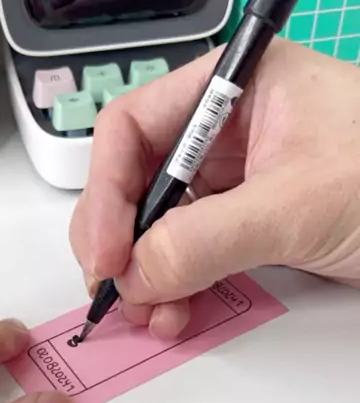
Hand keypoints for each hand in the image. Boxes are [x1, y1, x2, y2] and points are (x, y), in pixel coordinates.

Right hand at [71, 40, 359, 337]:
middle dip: (123, 242)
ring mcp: (239, 182)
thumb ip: (205, 240)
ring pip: (161, 226)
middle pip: (139, 182)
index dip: (107, 193)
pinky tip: (178, 310)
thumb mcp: (295, 204)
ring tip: (154, 313)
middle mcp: (229, 131)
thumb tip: (136, 274)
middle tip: (118, 290)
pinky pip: (194, 254)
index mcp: (235, 89)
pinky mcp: (252, 225)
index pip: (135, 129)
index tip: (107, 253)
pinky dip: (178, 286)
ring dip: (148, 274)